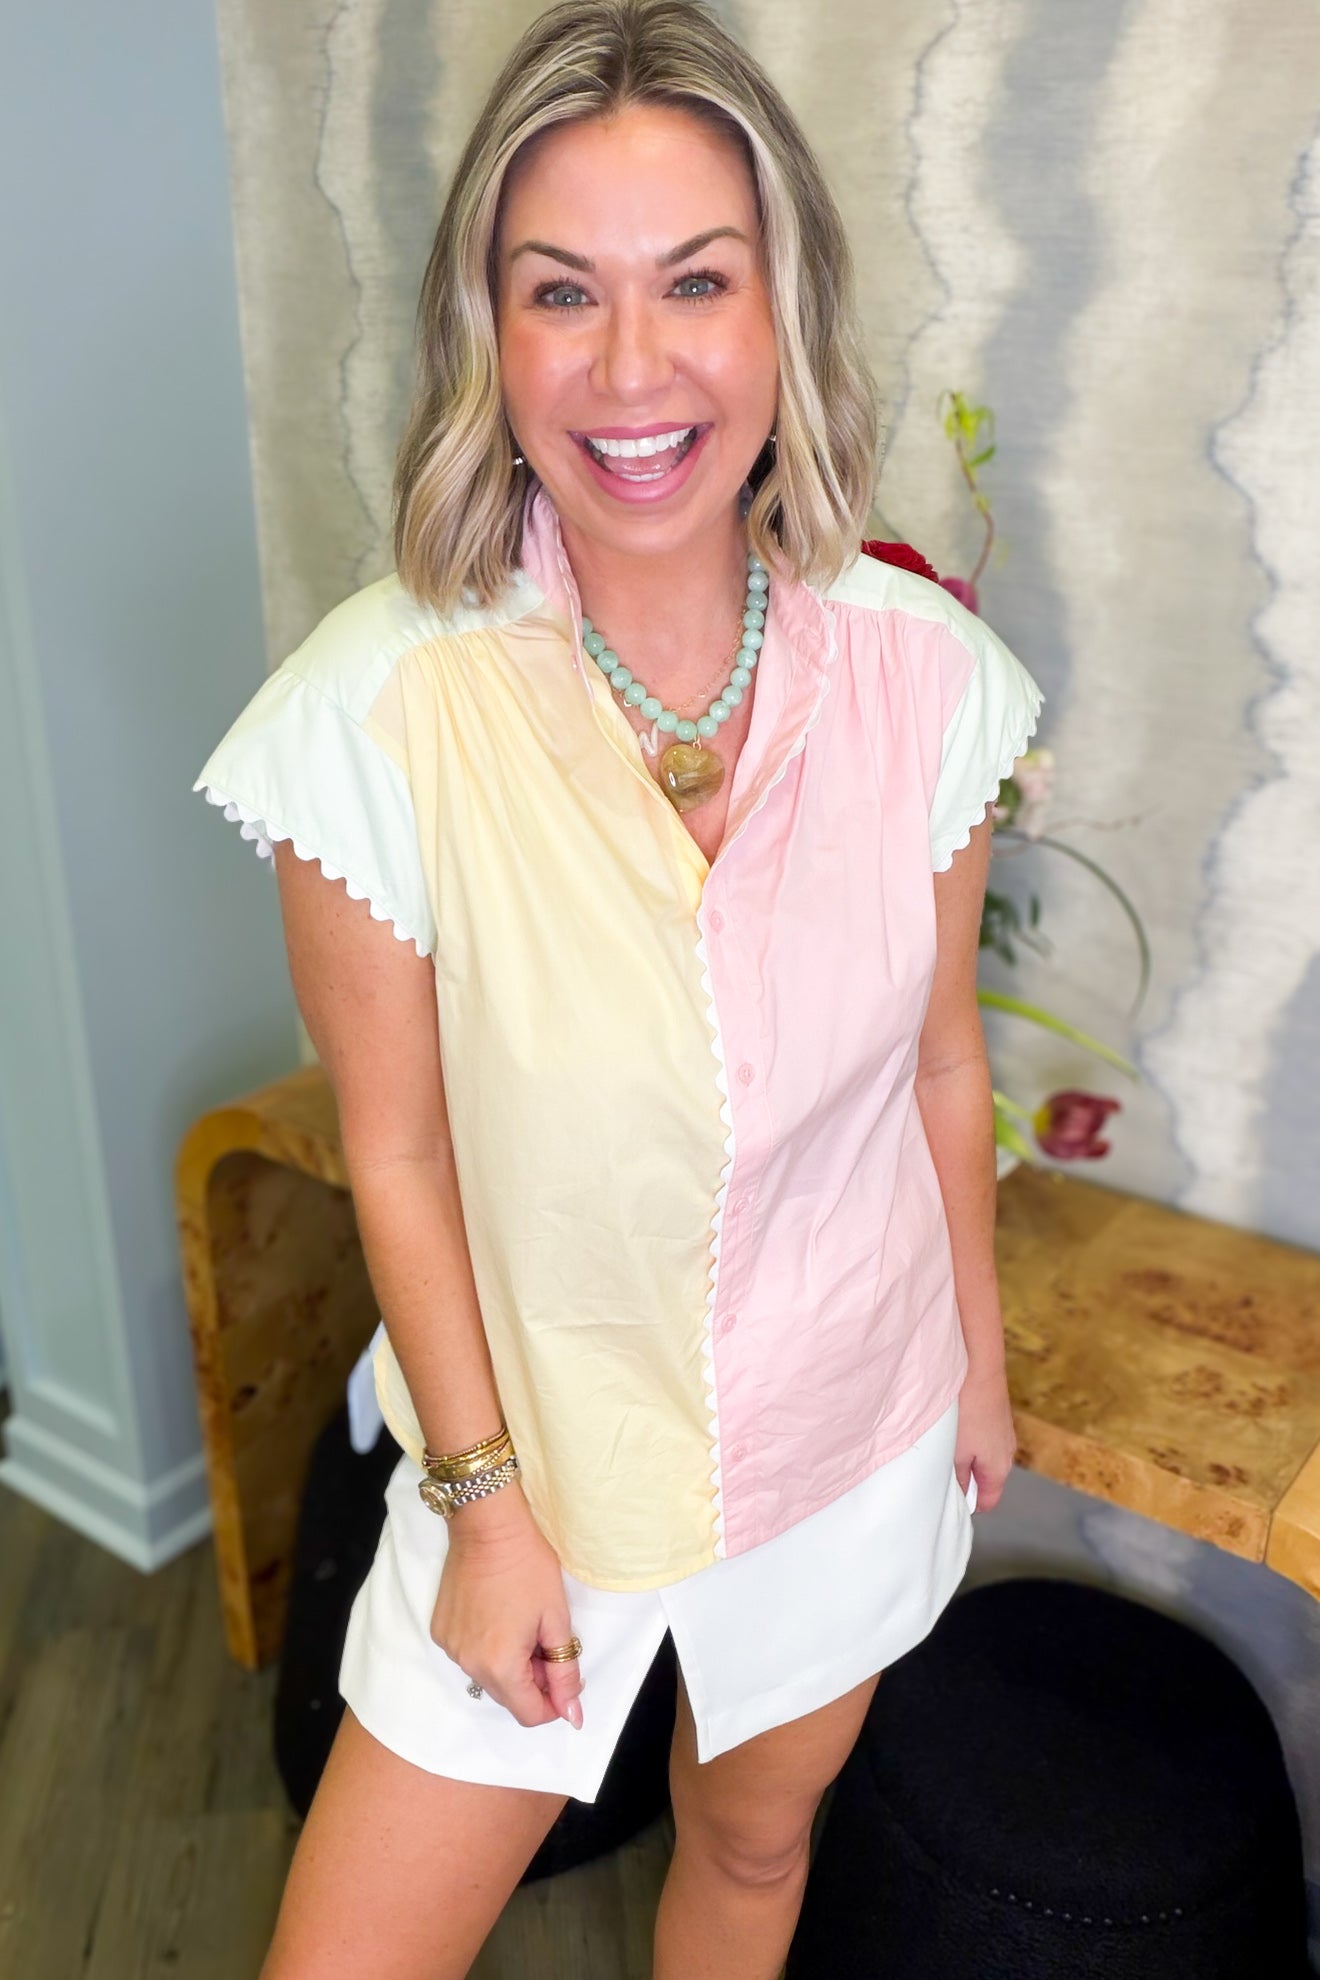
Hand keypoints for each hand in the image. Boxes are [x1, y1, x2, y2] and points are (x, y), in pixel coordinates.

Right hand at [429, 1482, 584, 1728]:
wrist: (488, 1526)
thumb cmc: (528, 1566)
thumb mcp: (556, 1618)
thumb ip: (565, 1671)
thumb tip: (572, 1714)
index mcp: (500, 1665)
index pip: (528, 1714)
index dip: (554, 1704)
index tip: (566, 1679)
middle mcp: (468, 1664)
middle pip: (507, 1696)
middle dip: (533, 1681)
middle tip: (548, 1644)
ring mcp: (450, 1647)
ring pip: (488, 1676)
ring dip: (510, 1664)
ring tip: (524, 1625)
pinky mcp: (441, 1630)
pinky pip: (469, 1655)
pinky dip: (488, 1647)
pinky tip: (500, 1616)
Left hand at [955, 1360, 1017, 1513]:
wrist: (979, 1369)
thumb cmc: (967, 1412)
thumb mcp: (955, 1453)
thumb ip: (958, 1478)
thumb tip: (960, 1495)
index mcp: (999, 1469)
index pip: (989, 1501)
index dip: (968, 1504)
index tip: (948, 1497)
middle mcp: (1007, 1453)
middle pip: (986, 1479)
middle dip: (965, 1478)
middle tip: (941, 1468)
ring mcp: (1004, 1434)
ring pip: (983, 1457)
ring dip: (966, 1456)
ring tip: (946, 1444)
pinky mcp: (997, 1417)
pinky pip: (984, 1438)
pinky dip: (970, 1438)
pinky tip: (955, 1425)